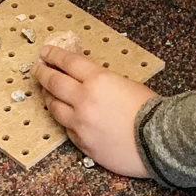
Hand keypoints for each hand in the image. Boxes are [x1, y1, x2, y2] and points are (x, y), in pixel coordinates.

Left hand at [34, 46, 155, 176]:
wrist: (159, 142)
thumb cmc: (150, 110)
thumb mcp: (125, 83)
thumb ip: (102, 82)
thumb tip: (87, 81)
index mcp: (97, 80)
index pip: (67, 62)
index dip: (54, 55)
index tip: (45, 52)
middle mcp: (84, 100)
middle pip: (54, 82)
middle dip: (42, 73)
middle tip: (36, 69)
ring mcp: (80, 123)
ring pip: (54, 107)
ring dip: (48, 97)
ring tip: (46, 93)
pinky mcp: (82, 143)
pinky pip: (66, 129)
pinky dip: (64, 120)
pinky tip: (65, 116)